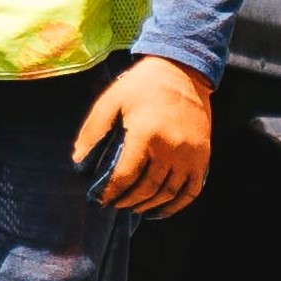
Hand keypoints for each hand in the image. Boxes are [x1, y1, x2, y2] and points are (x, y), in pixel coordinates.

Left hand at [74, 52, 216, 218]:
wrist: (182, 70)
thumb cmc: (142, 86)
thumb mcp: (111, 100)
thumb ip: (93, 131)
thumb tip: (78, 163)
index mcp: (145, 133)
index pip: (125, 176)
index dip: (110, 192)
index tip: (99, 199)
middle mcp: (170, 148)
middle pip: (146, 189)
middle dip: (126, 201)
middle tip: (114, 204)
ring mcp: (189, 155)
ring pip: (168, 193)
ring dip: (148, 205)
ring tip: (132, 206)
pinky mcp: (203, 157)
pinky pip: (191, 191)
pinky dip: (175, 206)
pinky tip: (158, 210)